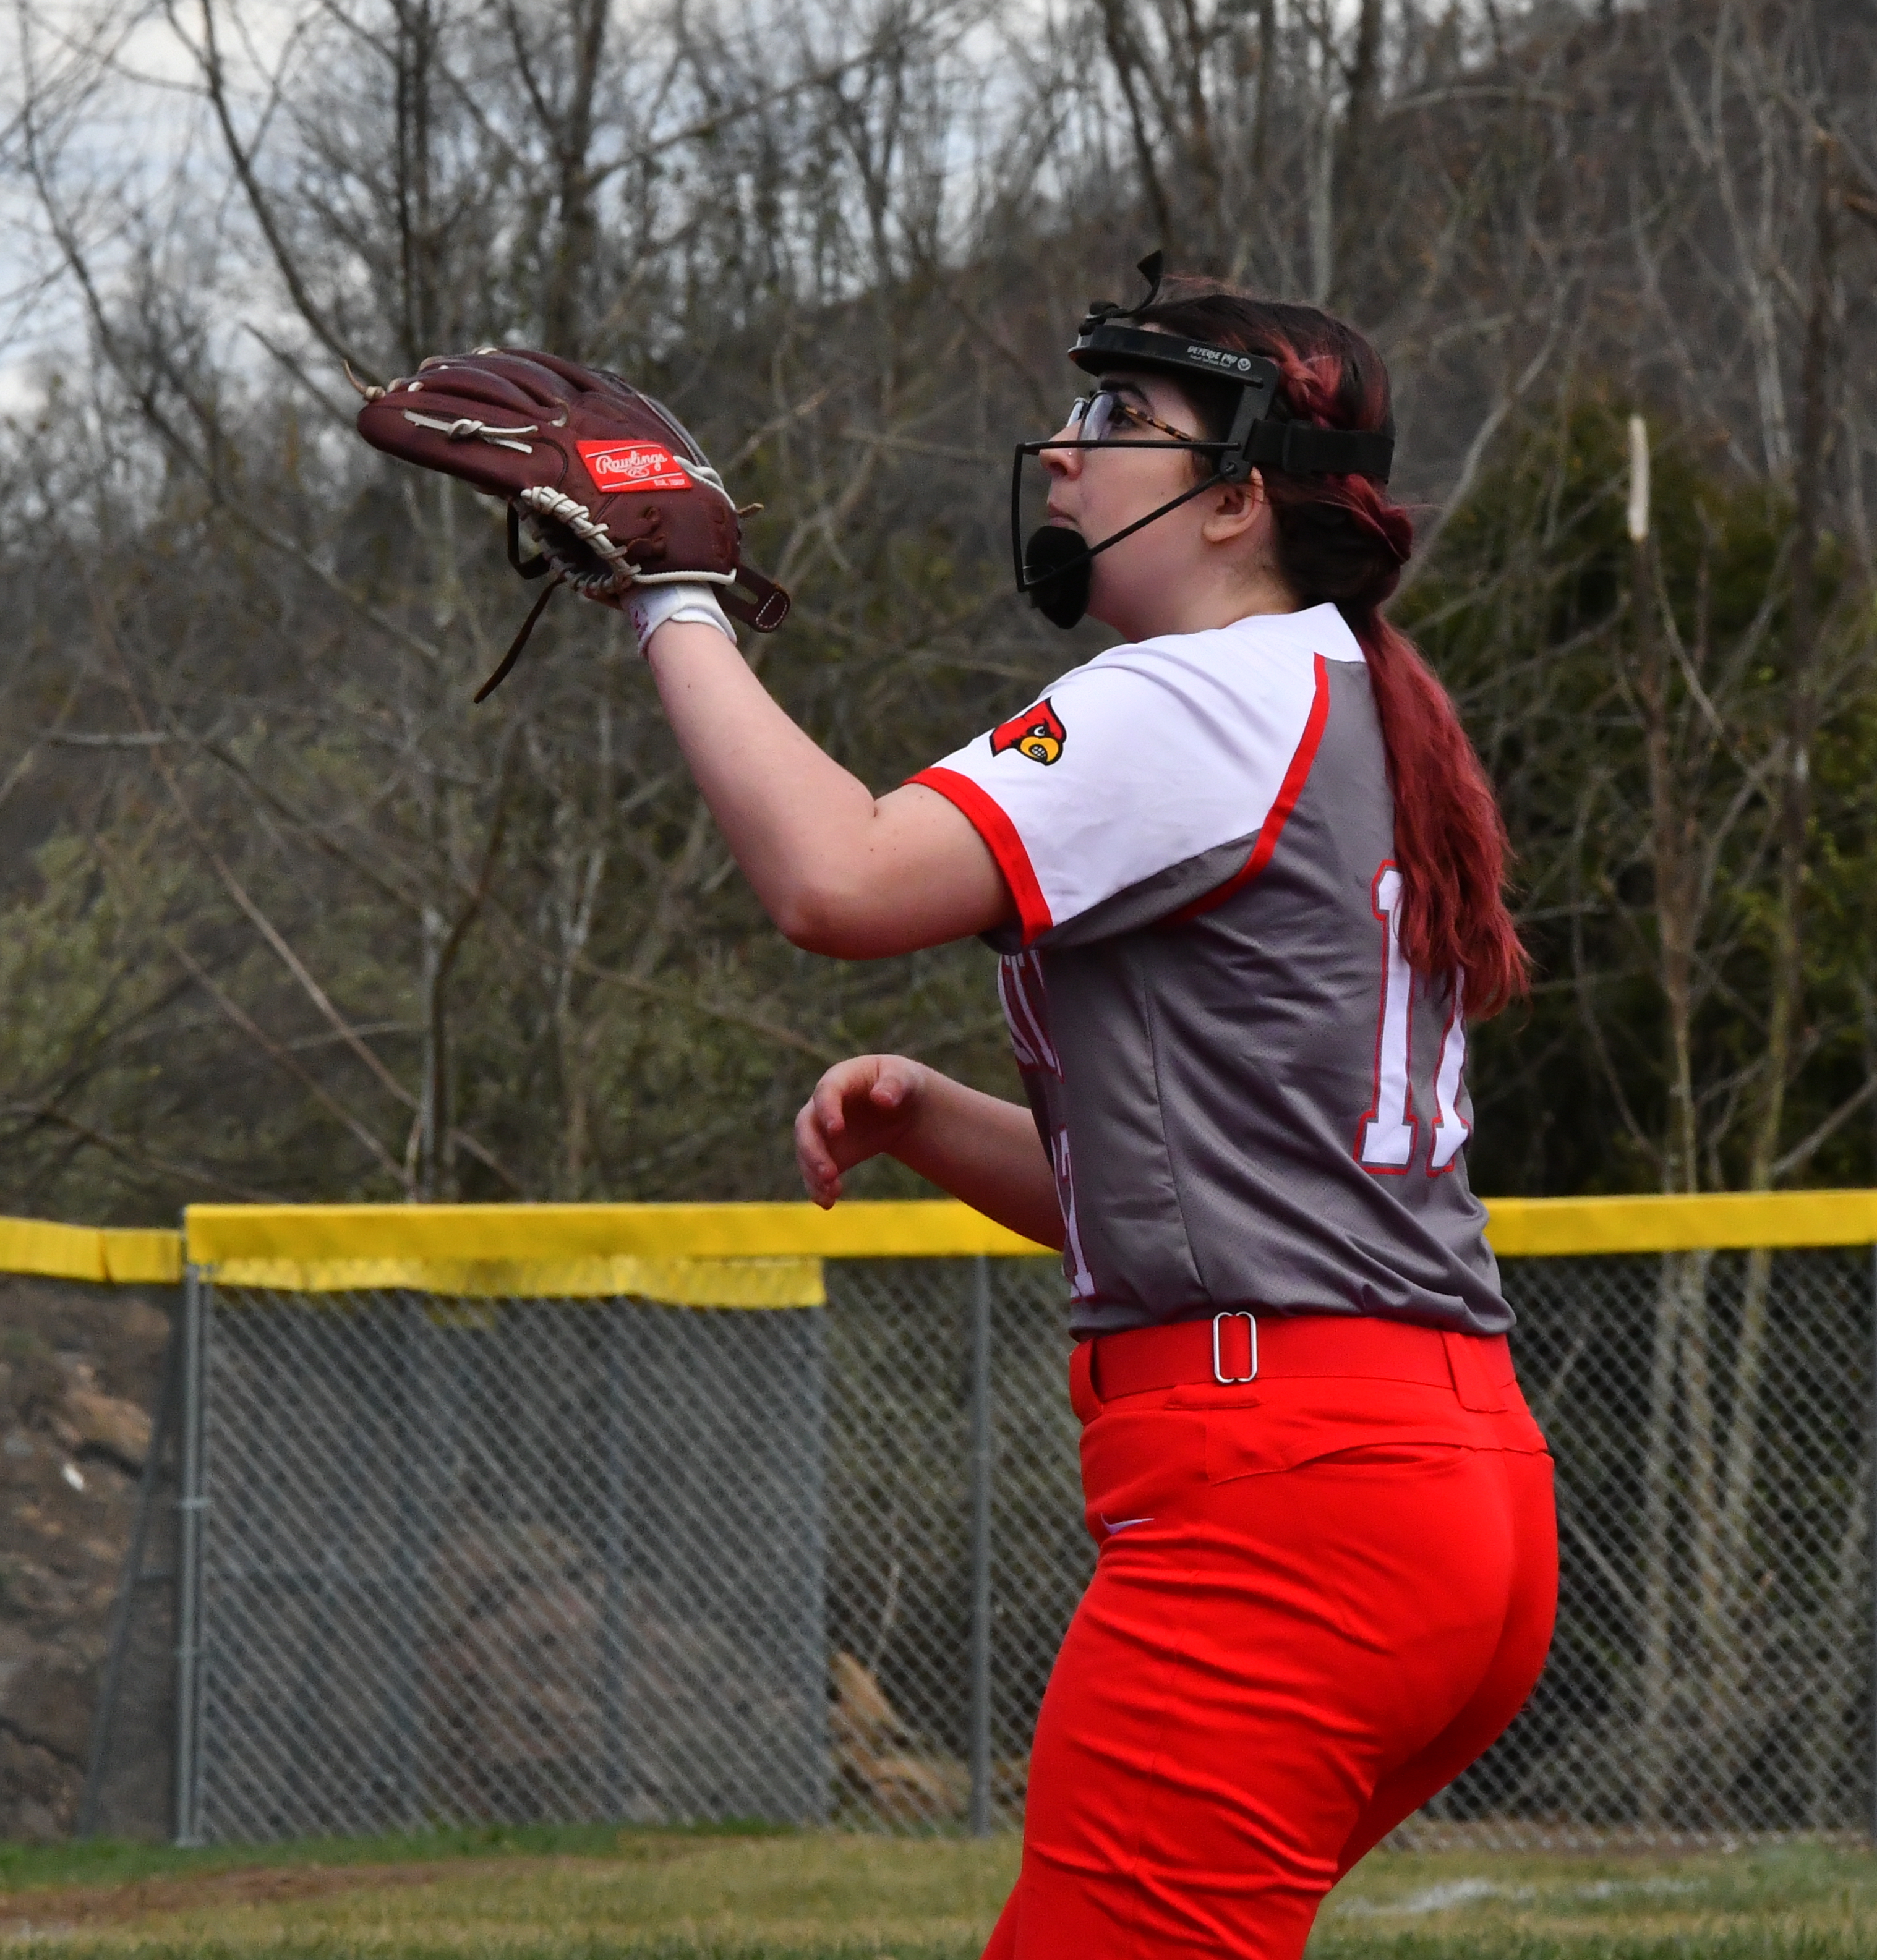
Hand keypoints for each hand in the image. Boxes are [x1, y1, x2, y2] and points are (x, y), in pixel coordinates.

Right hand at [795, 1054, 927, 1207]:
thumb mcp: (903, 1077)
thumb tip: (882, 1099)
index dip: (828, 1110)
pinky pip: (815, 1172)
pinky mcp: (829, 1154)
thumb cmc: (898, 1083)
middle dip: (813, 1151)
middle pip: (806, 1127)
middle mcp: (821, 1106)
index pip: (826, 1092)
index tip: (837, 1131)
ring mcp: (822, 1132)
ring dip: (813, 1174)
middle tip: (829, 1173)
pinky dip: (817, 1188)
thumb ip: (894, 1085)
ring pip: (807, 1153)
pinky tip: (827, 1203)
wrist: (898, 1104)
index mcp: (839, 1080)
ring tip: (831, 1193)